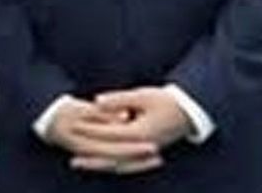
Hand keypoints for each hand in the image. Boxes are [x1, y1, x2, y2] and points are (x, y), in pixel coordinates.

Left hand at [66, 87, 192, 173]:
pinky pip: (127, 165)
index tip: (75, 128)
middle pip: (113, 157)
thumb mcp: (142, 95)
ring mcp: (146, 153)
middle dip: (91, 158)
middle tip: (72, 159)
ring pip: (119, 164)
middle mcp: (143, 147)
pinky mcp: (147, 154)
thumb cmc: (166, 101)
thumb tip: (96, 102)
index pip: (110, 135)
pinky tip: (99, 164)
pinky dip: (112, 166)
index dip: (91, 131)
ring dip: (99, 165)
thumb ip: (118, 99)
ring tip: (79, 164)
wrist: (189, 112)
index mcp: (141, 133)